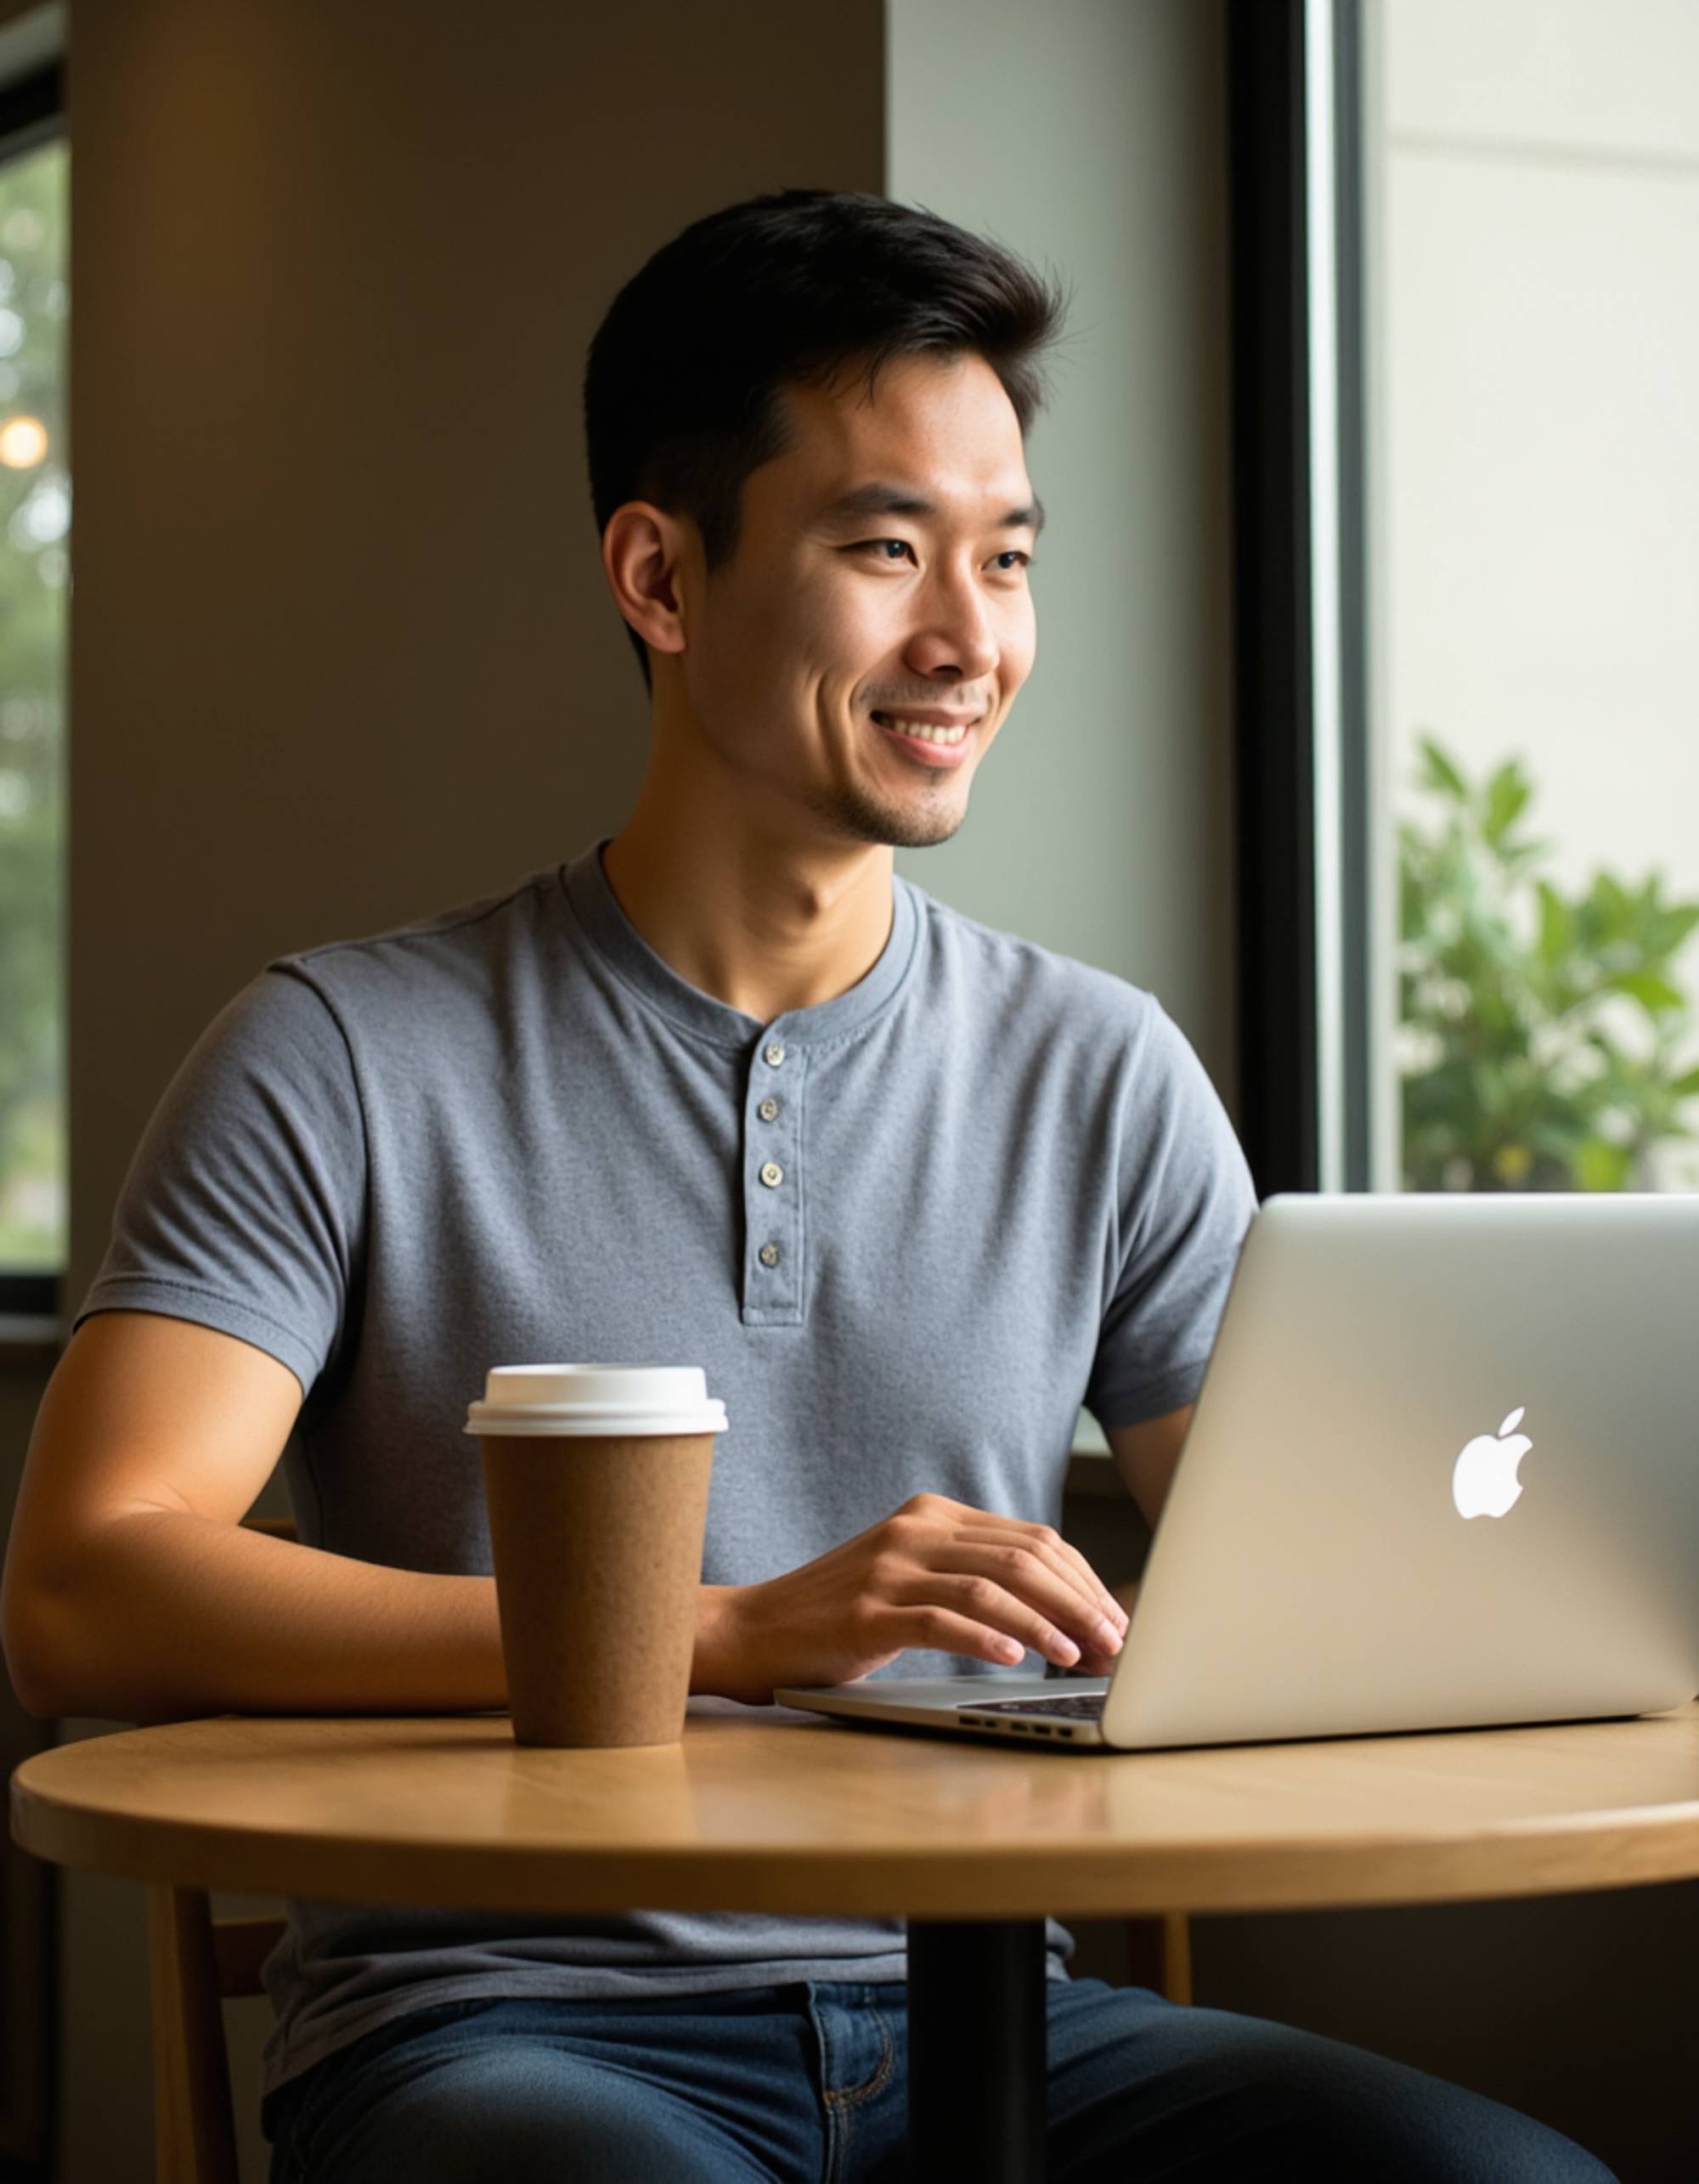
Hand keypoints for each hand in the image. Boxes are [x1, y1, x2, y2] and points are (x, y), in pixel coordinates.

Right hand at [713, 1491, 1129, 1704]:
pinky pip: (941, 1621)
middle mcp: (914, 1532)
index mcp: (932, 1516)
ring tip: (1079, 1656)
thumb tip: (1062, 1613)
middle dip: (1079, 1603)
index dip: (1083, 1581)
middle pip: (1021, 1559)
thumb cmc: (840, 1614)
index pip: (1032, 1540)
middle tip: (1114, 1643)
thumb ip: (972, 1579)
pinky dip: (987, 1639)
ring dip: (1046, 1625)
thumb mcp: (910, 1578)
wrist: (753, 1629)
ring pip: (990, 1589)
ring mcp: (888, 1570)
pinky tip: (1016, 1658)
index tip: (1115, 1619)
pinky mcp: (866, 1613)